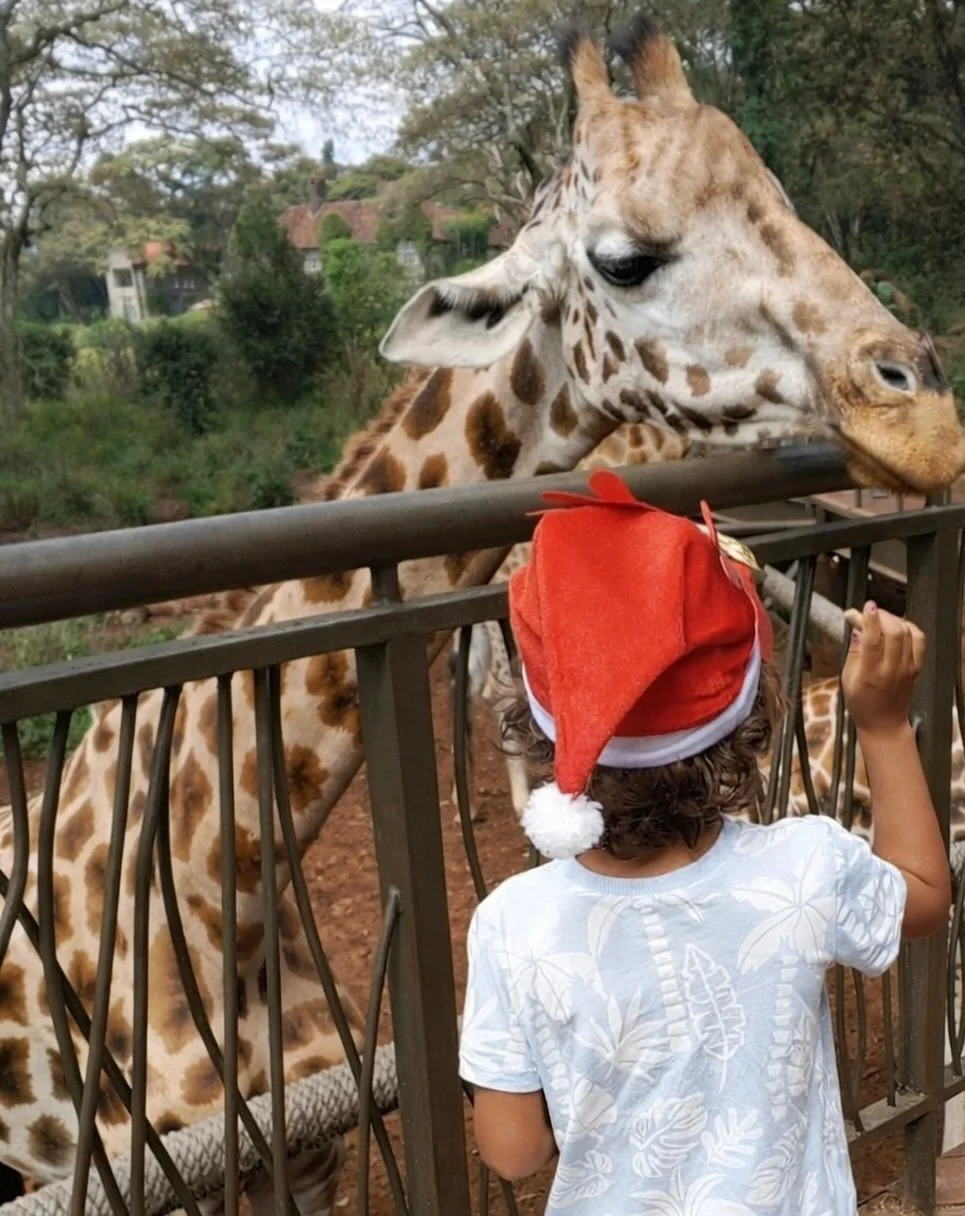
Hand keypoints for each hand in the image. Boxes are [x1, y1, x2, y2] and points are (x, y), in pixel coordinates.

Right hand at [841, 600, 924, 735]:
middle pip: (894, 632)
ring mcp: (908, 668)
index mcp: (871, 674)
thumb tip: (857, 628)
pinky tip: (898, 626)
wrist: (884, 723)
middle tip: (870, 613)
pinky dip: (909, 628)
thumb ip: (853, 652)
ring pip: (908, 633)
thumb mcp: (847, 679)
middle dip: (882, 616)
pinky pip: (919, 640)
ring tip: (881, 618)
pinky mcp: (917, 667)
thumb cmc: (861, 704)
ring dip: (895, 619)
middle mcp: (893, 669)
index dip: (870, 620)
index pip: (873, 640)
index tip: (865, 607)